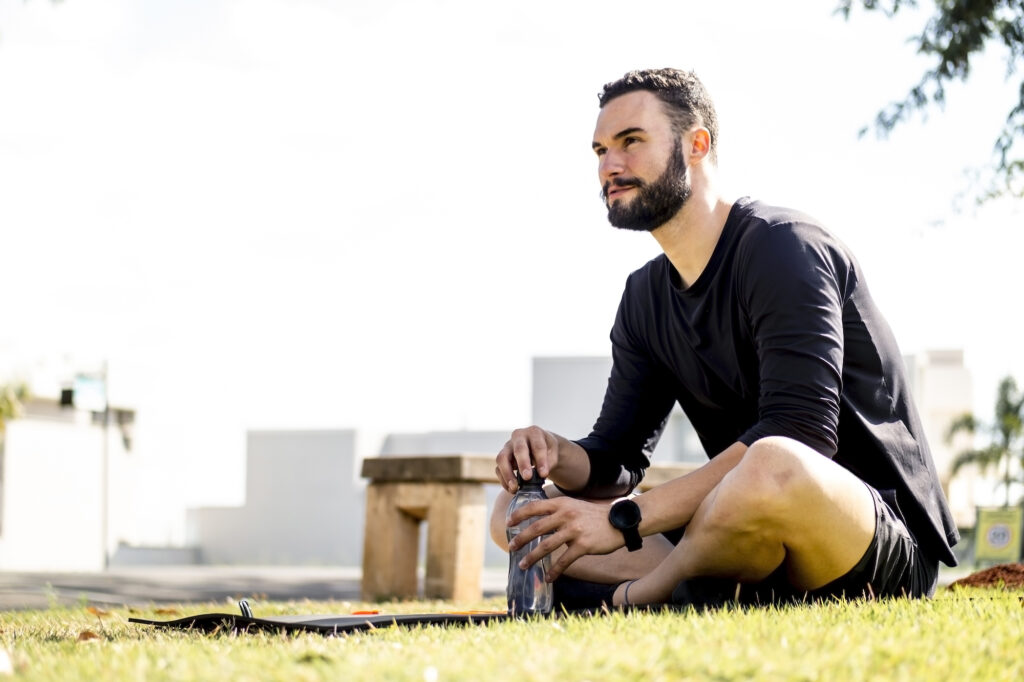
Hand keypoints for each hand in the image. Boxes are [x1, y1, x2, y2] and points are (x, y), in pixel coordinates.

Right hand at [495, 426, 559, 493]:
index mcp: (534, 432)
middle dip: (523, 464)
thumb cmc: (547, 448)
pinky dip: (504, 480)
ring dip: (508, 474)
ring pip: (502, 458)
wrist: (538, 446)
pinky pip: (498, 469)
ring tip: (515, 488)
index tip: (544, 474)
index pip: (538, 446)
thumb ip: (549, 461)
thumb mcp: (553, 452)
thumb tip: (541, 474)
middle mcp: (518, 437)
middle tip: (528, 478)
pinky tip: (512, 489)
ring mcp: (507, 447)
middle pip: (518, 449)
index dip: (541, 460)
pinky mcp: (502, 458)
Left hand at [506, 496, 622, 581]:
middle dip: (521, 538)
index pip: (535, 507)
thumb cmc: (593, 516)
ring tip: (523, 565)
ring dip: (532, 557)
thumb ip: (558, 510)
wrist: (618, 522)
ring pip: (546, 546)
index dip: (520, 515)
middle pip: (537, 528)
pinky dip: (554, 571)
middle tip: (511, 547)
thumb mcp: (574, 506)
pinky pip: (564, 561)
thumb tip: (538, 520)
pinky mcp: (583, 545)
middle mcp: (566, 515)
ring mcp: (574, 530)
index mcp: (561, 504)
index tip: (509, 523)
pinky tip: (548, 578)